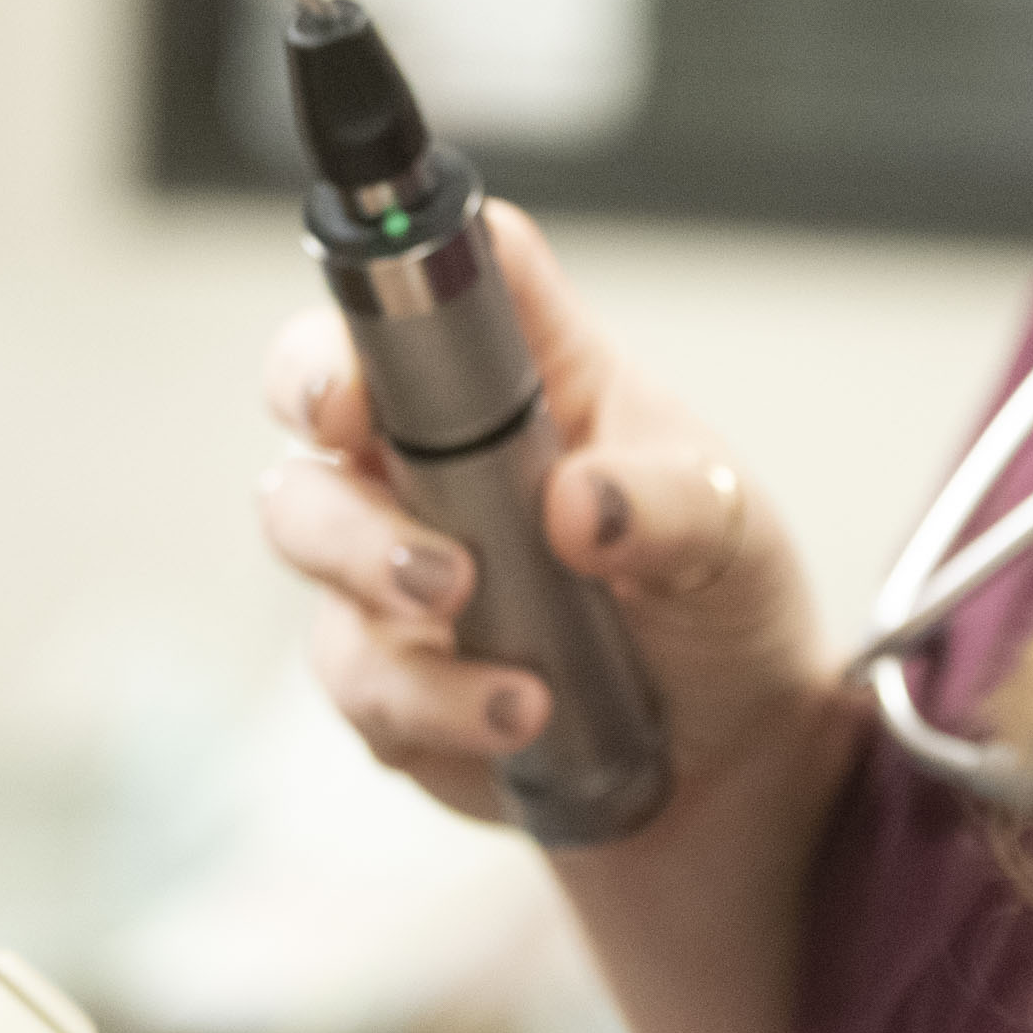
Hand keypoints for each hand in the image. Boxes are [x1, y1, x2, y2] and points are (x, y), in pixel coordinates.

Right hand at [254, 201, 842, 831]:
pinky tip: (517, 716)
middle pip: (314, 383)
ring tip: (481, 635)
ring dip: (373, 575)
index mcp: (524, 374)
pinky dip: (430, 700)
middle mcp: (437, 449)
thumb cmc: (722, 602)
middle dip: (326, 421)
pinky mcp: (386, 665)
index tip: (373, 351)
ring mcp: (395, 554)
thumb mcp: (730, 534)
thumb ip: (668, 505)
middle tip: (427, 533)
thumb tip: (580, 503)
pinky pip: (355, 673)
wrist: (729, 755)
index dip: (387, 278)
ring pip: (303, 525)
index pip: (436, 277)